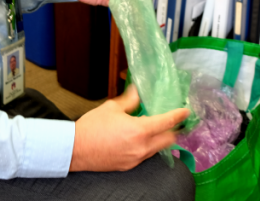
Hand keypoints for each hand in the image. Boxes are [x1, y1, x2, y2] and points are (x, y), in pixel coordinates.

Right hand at [69, 85, 189, 171]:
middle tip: (174, 121)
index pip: (168, 122)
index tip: (186, 111)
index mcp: (140, 130)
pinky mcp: (128, 166)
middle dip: (174, 130)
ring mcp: (136, 159)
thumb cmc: (91, 128)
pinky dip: (149, 147)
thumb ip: (130, 100)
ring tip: (156, 129)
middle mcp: (142, 147)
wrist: (73, 150)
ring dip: (161, 139)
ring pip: (158, 149)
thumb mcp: (112, 108)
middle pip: (169, 139)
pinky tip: (141, 139)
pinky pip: (146, 156)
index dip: (179, 115)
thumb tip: (138, 92)